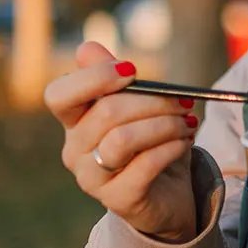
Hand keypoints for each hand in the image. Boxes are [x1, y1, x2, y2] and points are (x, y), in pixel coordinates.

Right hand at [44, 41, 197, 242]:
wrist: (169, 194)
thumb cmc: (152, 143)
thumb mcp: (139, 106)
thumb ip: (115, 77)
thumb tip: (87, 48)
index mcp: (75, 122)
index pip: (59, 95)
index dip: (94, 78)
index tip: (132, 71)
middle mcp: (75, 151)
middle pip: (107, 112)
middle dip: (155, 101)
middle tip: (185, 102)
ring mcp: (92, 178)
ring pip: (124, 139)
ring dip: (166, 124)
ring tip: (188, 123)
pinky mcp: (118, 199)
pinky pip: (145, 165)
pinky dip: (172, 147)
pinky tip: (185, 142)